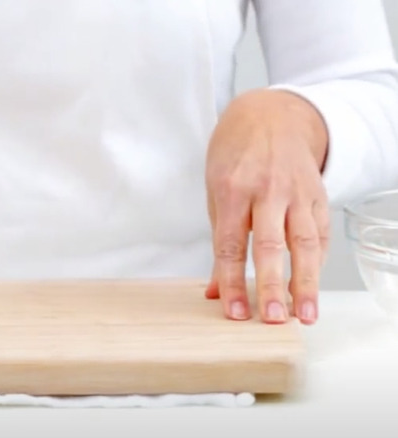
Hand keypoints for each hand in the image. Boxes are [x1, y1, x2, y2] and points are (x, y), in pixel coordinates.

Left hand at [204, 89, 329, 324]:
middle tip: (271, 319)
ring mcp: (297, 192)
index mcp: (233, 190)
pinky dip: (318, 263)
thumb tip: (216, 291)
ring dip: (306, 283)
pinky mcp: (319, 194)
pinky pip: (321, 234)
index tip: (234, 311)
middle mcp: (267, 190)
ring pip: (305, 243)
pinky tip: (312, 289)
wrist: (270, 116)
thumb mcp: (215, 193)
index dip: (233, 281)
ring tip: (305, 315)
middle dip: (272, 285)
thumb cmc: (235, 157)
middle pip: (271, 245)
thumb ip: (220, 243)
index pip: (231, 244)